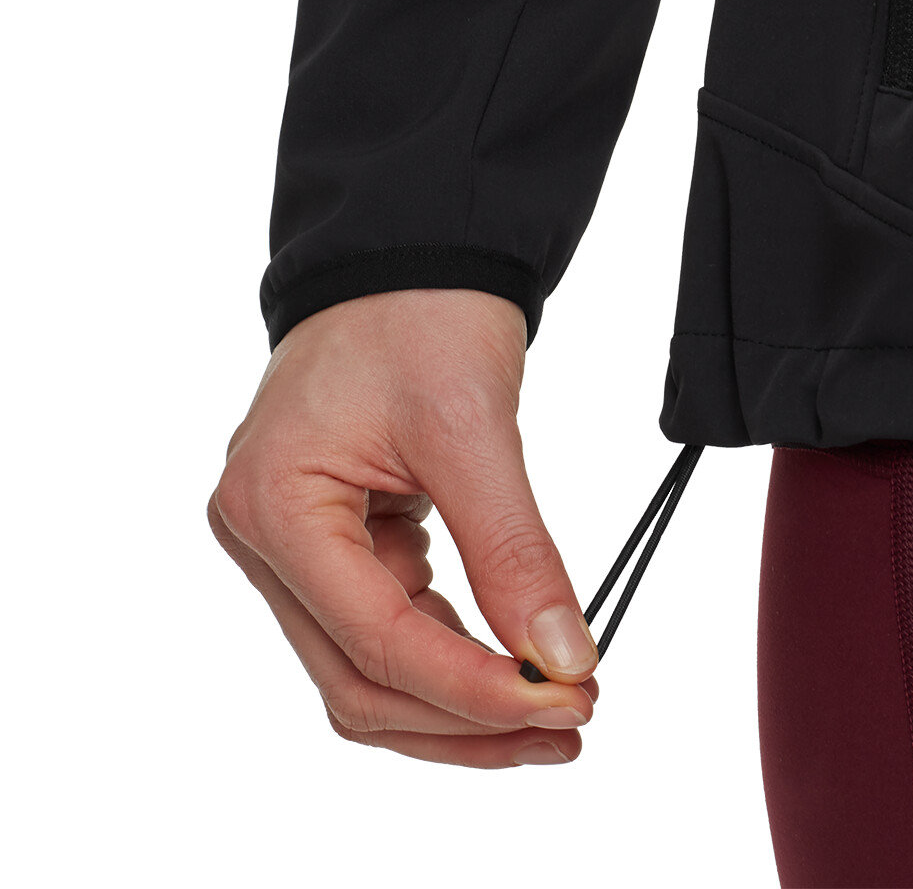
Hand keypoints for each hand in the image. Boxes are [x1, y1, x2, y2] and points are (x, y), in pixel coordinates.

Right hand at [206, 288, 598, 767]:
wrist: (405, 267)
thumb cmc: (419, 317)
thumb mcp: (470, 428)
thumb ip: (513, 550)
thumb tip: (563, 656)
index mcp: (273, 505)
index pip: (375, 640)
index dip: (475, 688)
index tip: (566, 699)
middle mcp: (266, 541)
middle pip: (360, 682)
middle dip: (469, 717)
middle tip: (571, 720)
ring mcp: (294, 550)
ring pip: (369, 673)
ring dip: (461, 706)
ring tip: (555, 711)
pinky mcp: (332, 549)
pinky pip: (385, 633)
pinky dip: (451, 659)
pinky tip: (513, 663)